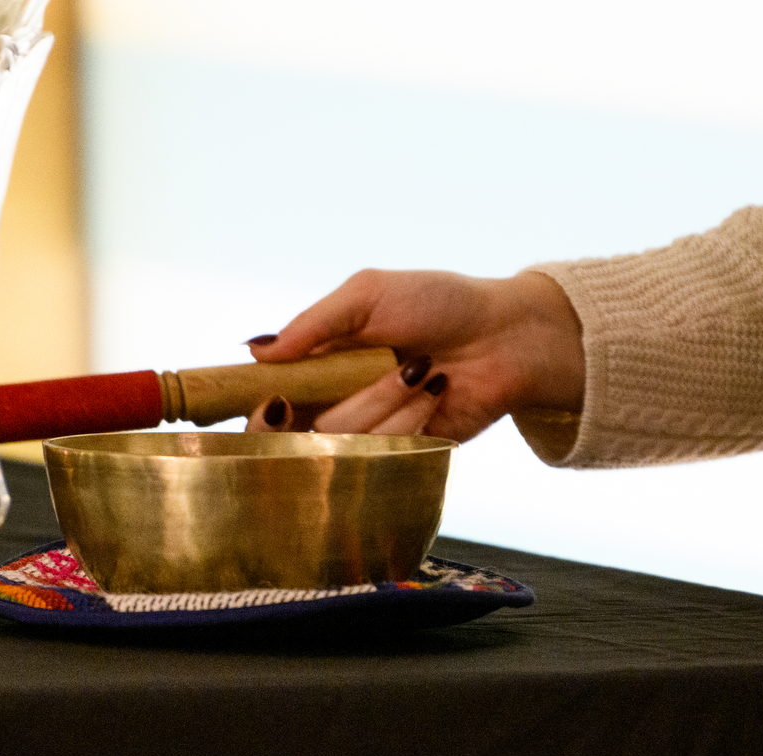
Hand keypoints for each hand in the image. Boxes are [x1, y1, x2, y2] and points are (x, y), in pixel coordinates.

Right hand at [244, 269, 584, 439]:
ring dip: (380, 400)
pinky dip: (408, 418)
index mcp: (319, 365)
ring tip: (420, 368)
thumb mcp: (369, 295)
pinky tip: (435, 390)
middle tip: (346, 384)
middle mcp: (337, 404)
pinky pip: (385, 453)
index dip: (259, 411)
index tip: (276, 400)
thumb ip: (314, 324)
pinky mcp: (406, 454)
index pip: (266, 402)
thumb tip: (256, 351)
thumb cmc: (440, 304)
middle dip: (321, 410)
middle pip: (294, 437)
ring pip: (341, 443)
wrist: (506, 334)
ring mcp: (371, 433)